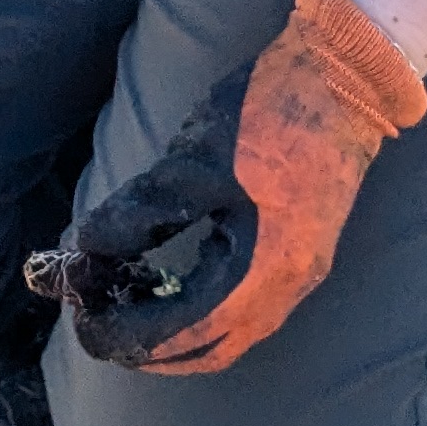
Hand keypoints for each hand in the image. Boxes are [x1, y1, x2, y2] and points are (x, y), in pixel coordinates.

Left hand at [26, 0, 425, 375]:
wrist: (344, 76)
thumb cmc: (269, 112)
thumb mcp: (195, 160)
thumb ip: (139, 211)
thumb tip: (83, 249)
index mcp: (265, 269)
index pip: (187, 332)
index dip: (129, 335)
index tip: (82, 321)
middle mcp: (289, 285)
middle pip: (211, 349)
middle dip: (149, 348)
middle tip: (96, 324)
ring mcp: (301, 272)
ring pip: (231, 333)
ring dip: (175, 331)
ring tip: (123, 305)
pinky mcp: (301, 252)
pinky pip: (246, 307)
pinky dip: (200, 308)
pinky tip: (165, 282)